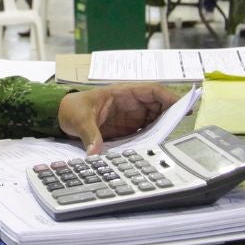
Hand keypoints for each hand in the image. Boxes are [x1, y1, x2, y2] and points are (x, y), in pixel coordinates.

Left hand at [58, 83, 177, 153]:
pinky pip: (145, 131)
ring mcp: (130, 116)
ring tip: (172, 137)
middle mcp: (130, 104)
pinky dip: (153, 136)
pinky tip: (157, 145)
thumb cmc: (72, 109)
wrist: (62, 116)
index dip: (168, 97)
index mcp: (122, 93)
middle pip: (158, 105)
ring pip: (155, 118)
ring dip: (163, 126)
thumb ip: (90, 136)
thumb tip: (95, 152)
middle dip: (171, 113)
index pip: (152, 91)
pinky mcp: (127, 128)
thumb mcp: (81, 120)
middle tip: (181, 125)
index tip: (181, 106)